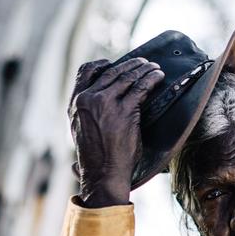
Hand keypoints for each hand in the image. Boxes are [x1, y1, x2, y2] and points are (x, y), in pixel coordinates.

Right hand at [68, 57, 164, 206]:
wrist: (103, 173)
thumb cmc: (96, 157)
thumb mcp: (80, 130)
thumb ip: (86, 112)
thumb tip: (96, 103)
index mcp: (75, 102)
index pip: (86, 71)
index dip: (103, 64)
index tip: (114, 63)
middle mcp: (88, 99)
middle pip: (111, 71)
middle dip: (130, 65)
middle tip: (143, 63)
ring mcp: (105, 103)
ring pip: (127, 77)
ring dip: (143, 69)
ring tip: (154, 68)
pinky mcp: (124, 110)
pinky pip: (141, 87)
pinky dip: (152, 79)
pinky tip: (158, 77)